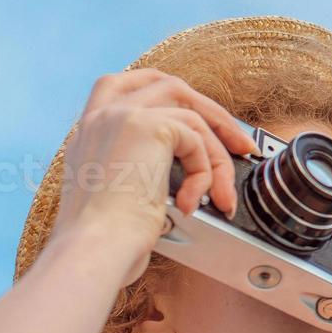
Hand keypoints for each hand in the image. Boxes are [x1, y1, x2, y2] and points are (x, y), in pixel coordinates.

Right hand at [44, 68, 259, 286]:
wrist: (94, 248)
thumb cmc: (107, 236)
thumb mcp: (116, 189)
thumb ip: (136, 163)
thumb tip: (185, 160)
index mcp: (91, 129)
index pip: (126, 85)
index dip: (167, 90)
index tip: (197, 109)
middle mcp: (103, 115)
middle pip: (171, 88)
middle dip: (213, 114)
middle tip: (240, 144)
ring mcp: (123, 116)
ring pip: (193, 117)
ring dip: (218, 158)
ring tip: (222, 195)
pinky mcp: (148, 127)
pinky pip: (197, 141)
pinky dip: (206, 173)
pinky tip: (191, 202)